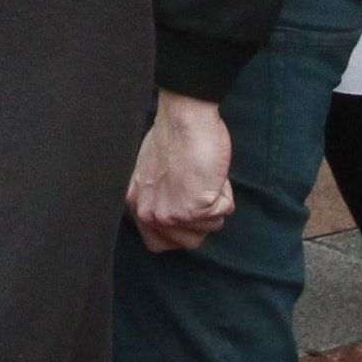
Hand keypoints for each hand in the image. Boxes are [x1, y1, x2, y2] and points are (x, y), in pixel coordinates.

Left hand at [126, 93, 233, 253]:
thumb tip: (176, 214)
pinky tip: (211, 173)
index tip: (188, 210)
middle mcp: (149, 214)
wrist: (184, 118)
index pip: (158, 244)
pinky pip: (224, 210)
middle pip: (190, 242)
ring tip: (203, 175)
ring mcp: (171, 214)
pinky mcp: (193, 209)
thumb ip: (160, 200)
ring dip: (215, 201)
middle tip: (198, 186)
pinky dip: (225, 192)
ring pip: (211, 227)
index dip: (181, 230)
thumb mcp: (153, 175)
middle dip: (203, 218)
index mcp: (137, 206)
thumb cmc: (173, 136)